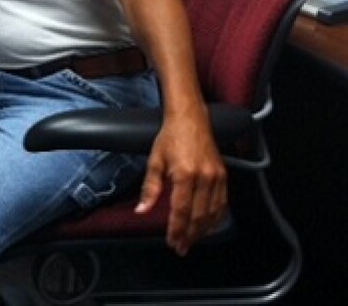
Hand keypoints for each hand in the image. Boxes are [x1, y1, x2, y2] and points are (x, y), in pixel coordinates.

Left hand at [134, 112, 227, 255]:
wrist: (190, 118)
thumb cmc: (170, 136)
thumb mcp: (155, 160)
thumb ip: (149, 188)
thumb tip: (142, 210)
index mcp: (185, 174)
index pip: (181, 210)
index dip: (176, 229)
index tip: (172, 242)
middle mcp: (204, 177)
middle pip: (198, 216)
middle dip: (189, 235)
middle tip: (181, 247)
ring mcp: (216, 177)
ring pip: (212, 213)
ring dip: (202, 230)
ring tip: (192, 240)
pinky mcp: (224, 176)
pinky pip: (222, 203)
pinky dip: (215, 218)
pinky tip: (208, 226)